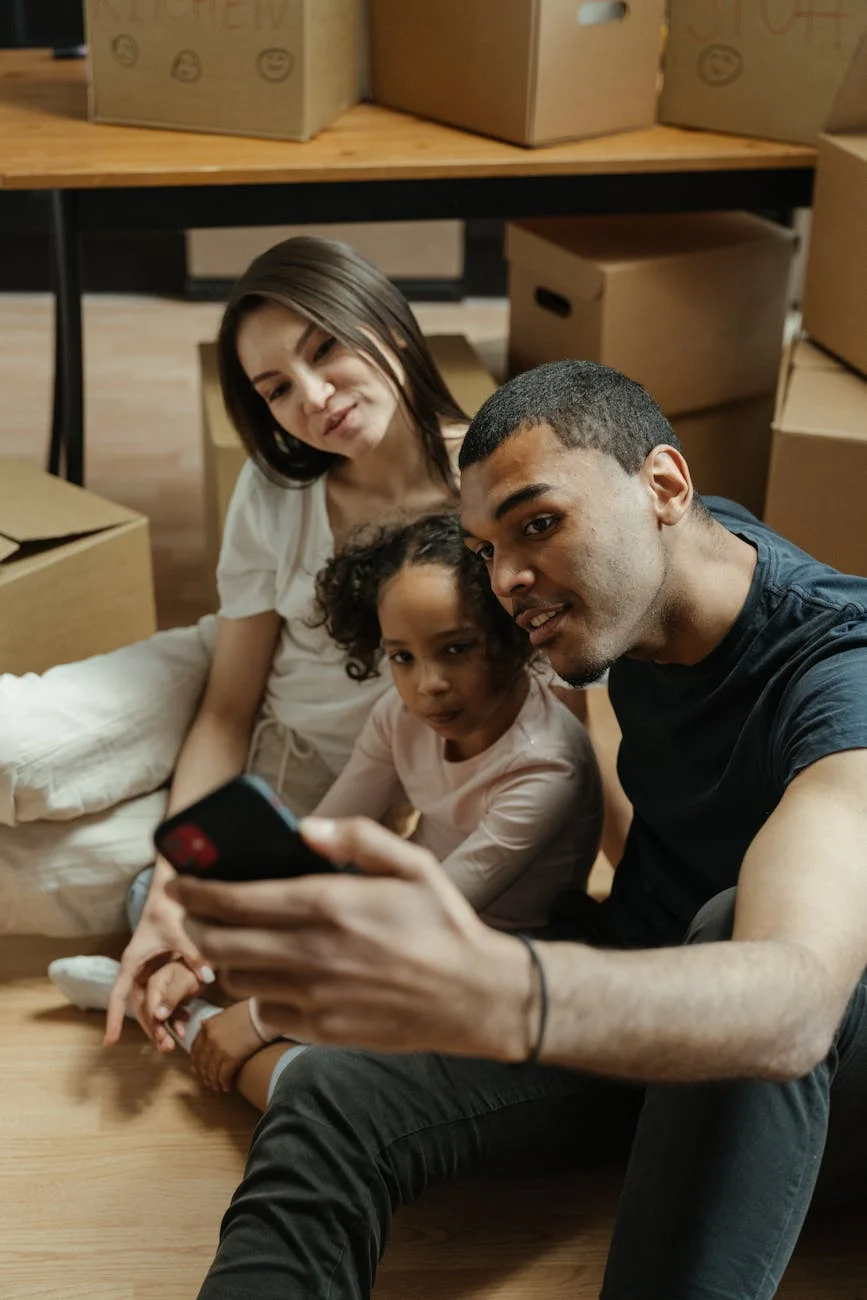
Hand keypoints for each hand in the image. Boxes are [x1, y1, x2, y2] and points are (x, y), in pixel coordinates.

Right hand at [104, 890, 212, 1049]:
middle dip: (150, 1026)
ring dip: (161, 1020)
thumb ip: (193, 955)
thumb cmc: (168, 908)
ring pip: (151, 1002)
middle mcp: (138, 969)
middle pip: (138, 1005)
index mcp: (133, 962)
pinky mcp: (163, 967)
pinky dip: (173, 1006)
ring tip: (174, 1042)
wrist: (173, 889)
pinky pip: (164, 993)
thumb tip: (209, 979)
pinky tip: (185, 1021)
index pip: (119, 996)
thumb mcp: (180, 932)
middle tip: (164, 1047)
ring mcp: (150, 969)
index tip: (110, 1042)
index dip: (114, 1019)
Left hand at [166, 817, 533, 1061]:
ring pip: (237, 980)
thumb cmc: (444, 924)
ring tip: (232, 943)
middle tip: (192, 915)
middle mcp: (314, 953)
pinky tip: (274, 978)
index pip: (237, 899)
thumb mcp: (411, 863)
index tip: (179, 882)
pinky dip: (259, 994)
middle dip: (194, 926)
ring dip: (225, 960)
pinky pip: (266, 1013)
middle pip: (220, 944)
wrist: (476, 997)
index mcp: (331, 904)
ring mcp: (316, 997)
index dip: (197, 891)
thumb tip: (305, 828)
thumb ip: (356, 837)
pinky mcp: (323, 1031)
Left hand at [188, 1001, 266, 1091]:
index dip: (196, 1063)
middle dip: (205, 1075)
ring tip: (218, 1087)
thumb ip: (213, 1021)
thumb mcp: (225, 1012)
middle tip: (208, 1082)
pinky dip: (224, 1083)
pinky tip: (227, 1087)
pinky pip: (224, 1076)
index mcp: (207, 1027)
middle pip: (202, 1063)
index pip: (195, 1050)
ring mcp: (219, 1049)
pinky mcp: (231, 1058)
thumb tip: (202, 1023)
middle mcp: (210, 1039)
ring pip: (212, 1072)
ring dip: (214, 1082)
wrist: (262, 1014)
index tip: (199, 1070)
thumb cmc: (248, 1011)